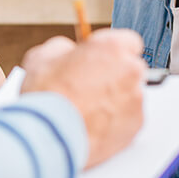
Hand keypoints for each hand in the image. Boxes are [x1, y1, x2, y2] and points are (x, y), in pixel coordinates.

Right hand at [20, 29, 145, 167]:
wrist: (48, 136)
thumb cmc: (46, 95)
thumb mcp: (43, 56)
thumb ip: (65, 49)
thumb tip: (68, 53)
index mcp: (113, 47)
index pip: (127, 41)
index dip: (110, 53)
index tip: (99, 60)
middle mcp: (131, 71)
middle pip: (130, 70)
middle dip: (114, 77)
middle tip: (89, 88)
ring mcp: (136, 100)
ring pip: (129, 96)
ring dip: (114, 101)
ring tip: (86, 111)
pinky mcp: (135, 127)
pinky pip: (127, 120)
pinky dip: (114, 123)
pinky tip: (92, 125)